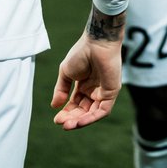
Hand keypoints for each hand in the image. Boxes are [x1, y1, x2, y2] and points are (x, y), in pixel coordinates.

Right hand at [51, 9, 125, 129]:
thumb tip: (55, 106)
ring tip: (68, 125)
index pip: (76, 104)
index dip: (66, 113)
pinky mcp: (112, 92)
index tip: (56, 119)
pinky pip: (103, 111)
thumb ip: (61, 89)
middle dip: (71, 118)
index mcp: (84, 84)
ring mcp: (104, 91)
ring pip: (92, 113)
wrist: (97, 42)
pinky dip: (91, 118)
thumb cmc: (82, 52)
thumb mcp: (66, 72)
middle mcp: (94, 89)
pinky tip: (79, 122)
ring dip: (80, 122)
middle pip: (83, 111)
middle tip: (60, 123)